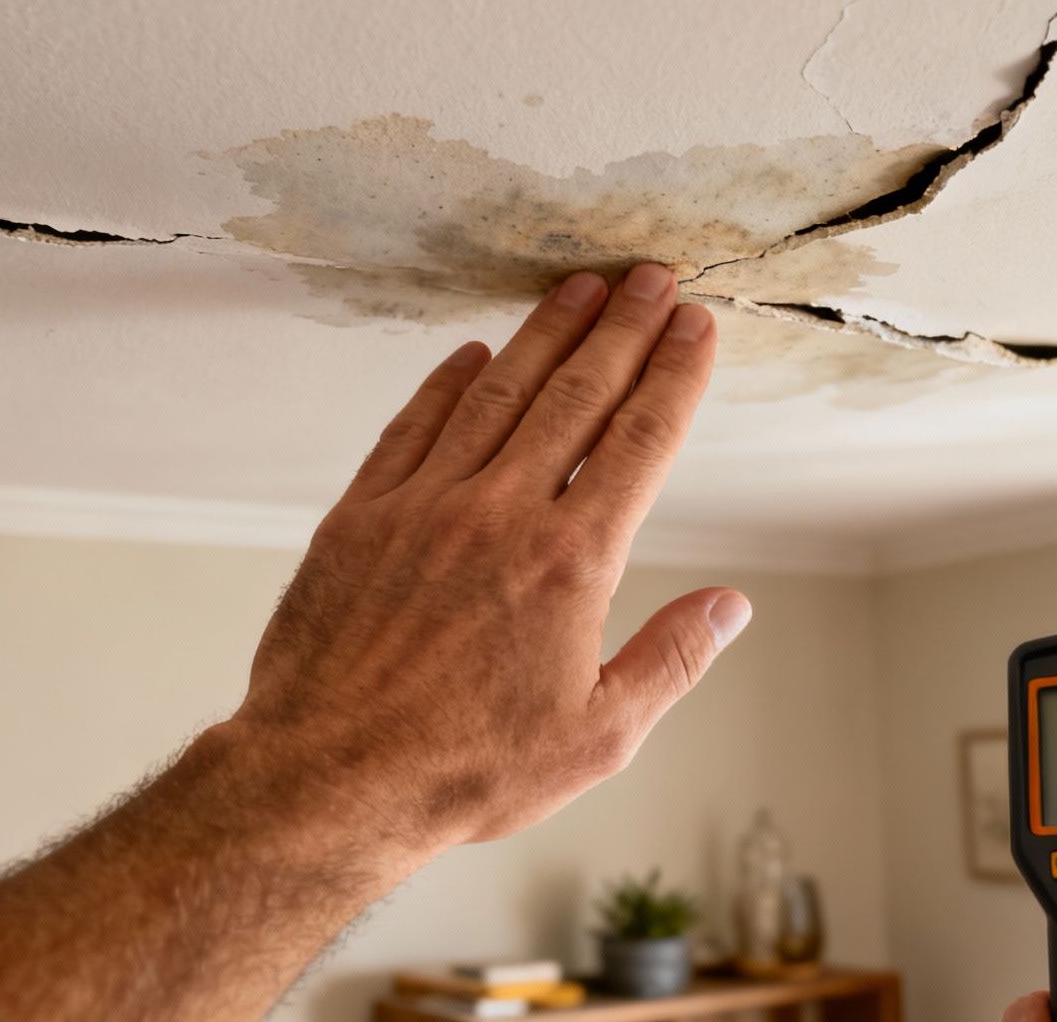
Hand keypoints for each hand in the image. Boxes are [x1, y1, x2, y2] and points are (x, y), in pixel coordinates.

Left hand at [0, 262, 745, 1021]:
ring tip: (578, 288)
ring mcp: (424, 507)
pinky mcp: (360, 518)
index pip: (639, 442)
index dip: (674, 376)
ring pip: (496, 395)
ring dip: (542, 335)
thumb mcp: (597, 738)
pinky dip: (446, 386)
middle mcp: (500, 514)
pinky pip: (412, 429)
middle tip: (652, 276)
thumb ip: (669, 660)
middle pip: (575, 396)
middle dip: (622, 329)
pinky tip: (471, 356)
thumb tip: (730, 606)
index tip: (696, 327)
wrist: (326, 779)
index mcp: (569, 562)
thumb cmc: (464, 770)